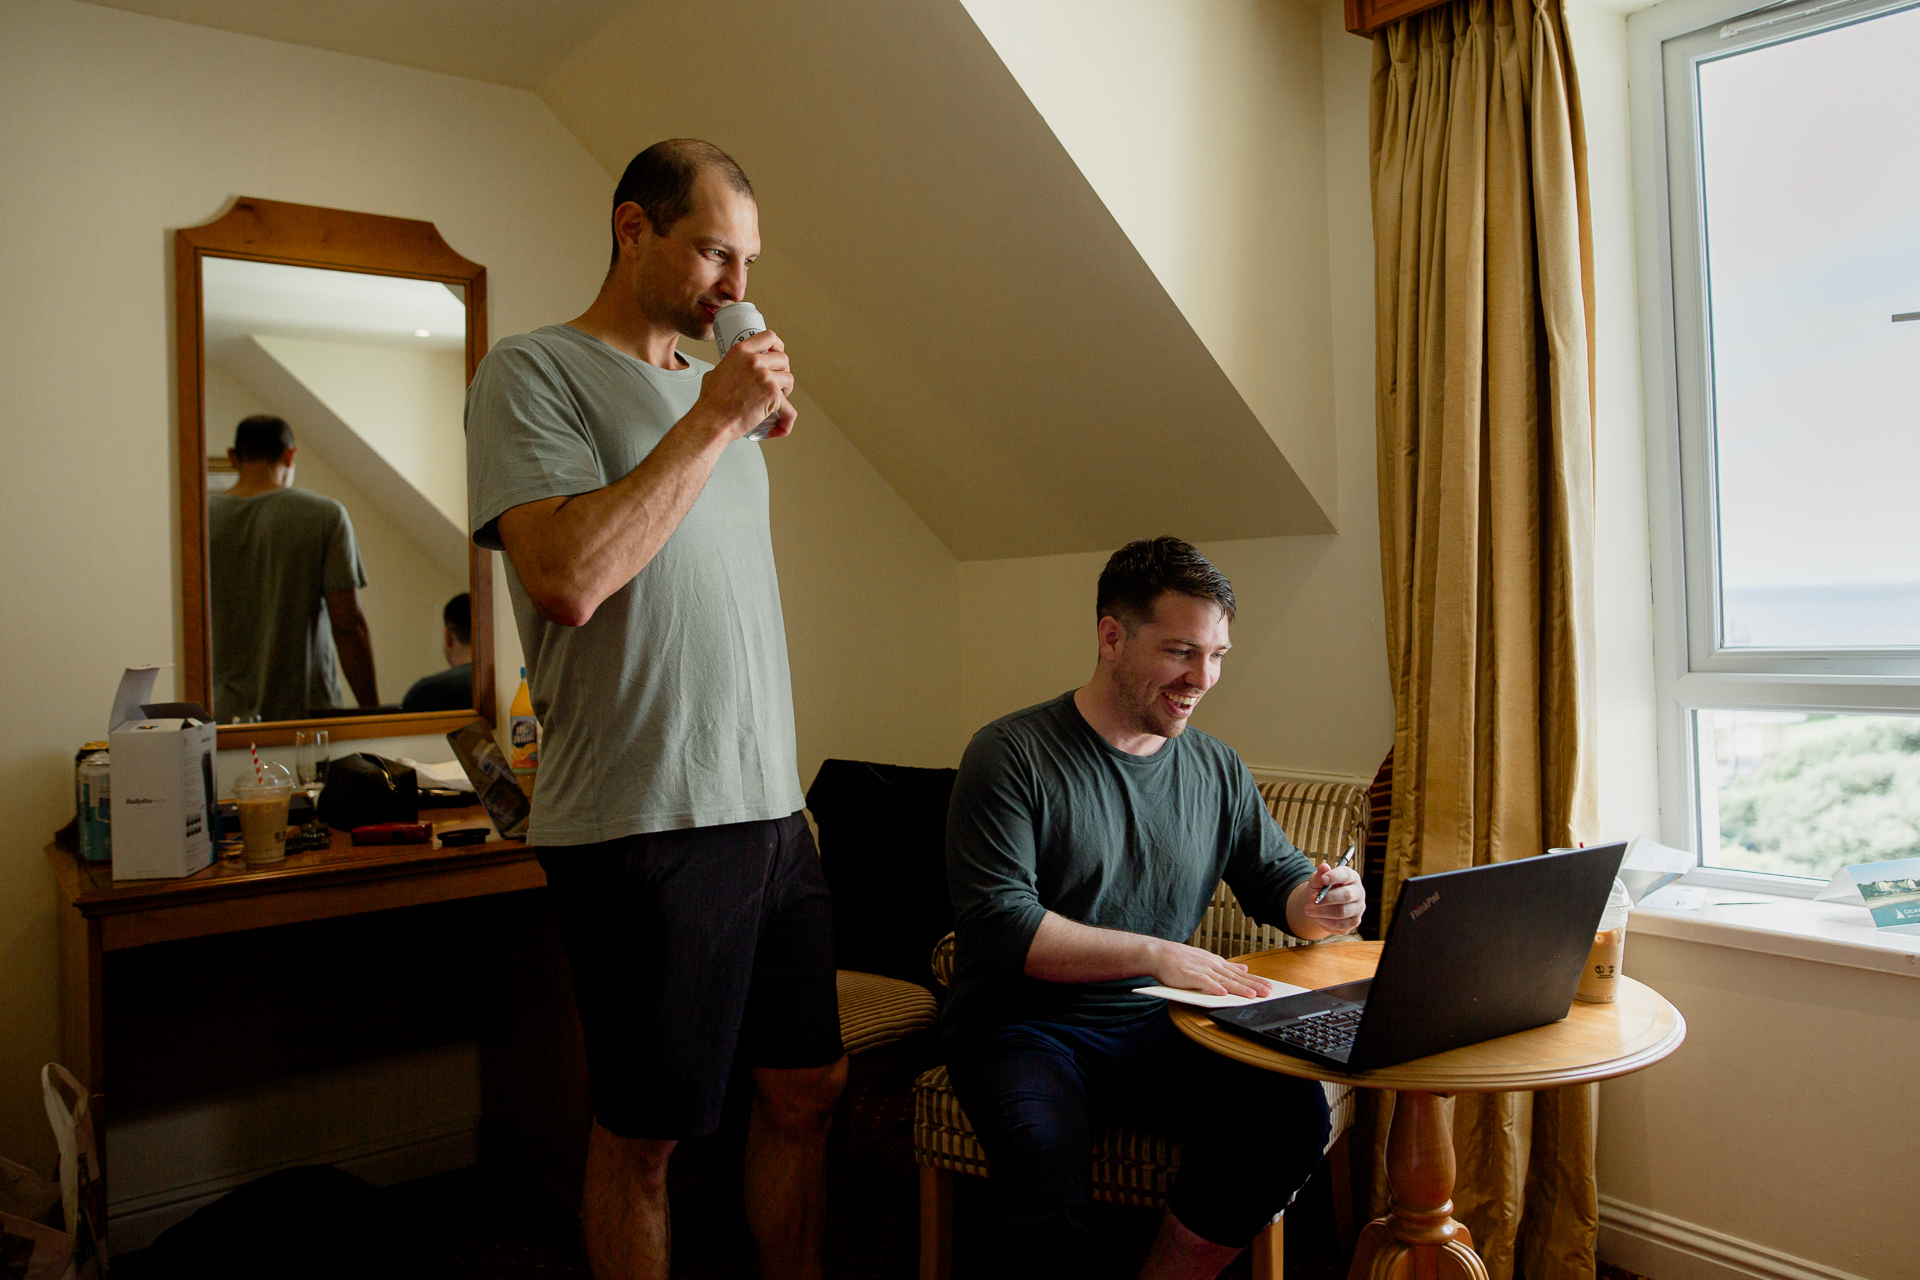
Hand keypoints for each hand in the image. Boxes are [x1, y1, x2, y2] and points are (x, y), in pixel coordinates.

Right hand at [698, 329, 796, 439]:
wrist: (713, 420)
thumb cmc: (712, 402)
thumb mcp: (715, 373)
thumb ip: (728, 367)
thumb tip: (731, 370)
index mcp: (740, 352)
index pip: (768, 337)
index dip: (777, 344)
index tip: (778, 351)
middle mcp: (754, 361)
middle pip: (783, 359)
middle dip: (782, 371)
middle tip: (776, 381)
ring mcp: (766, 377)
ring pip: (789, 379)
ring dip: (786, 390)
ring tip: (776, 399)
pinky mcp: (773, 395)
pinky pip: (790, 408)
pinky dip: (787, 419)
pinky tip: (782, 423)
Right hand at [1147, 939, 1274, 998]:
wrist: (1159, 953)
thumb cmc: (1181, 959)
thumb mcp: (1207, 959)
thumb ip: (1226, 967)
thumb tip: (1244, 969)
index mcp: (1217, 963)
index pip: (1240, 974)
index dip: (1255, 980)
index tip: (1269, 987)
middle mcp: (1212, 965)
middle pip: (1236, 978)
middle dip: (1253, 986)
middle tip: (1268, 993)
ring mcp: (1201, 969)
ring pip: (1223, 980)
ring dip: (1238, 988)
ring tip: (1251, 995)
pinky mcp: (1189, 975)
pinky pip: (1203, 982)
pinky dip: (1213, 987)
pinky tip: (1223, 993)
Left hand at [1301, 862, 1364, 936]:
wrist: (1321, 905)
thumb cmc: (1321, 888)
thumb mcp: (1317, 880)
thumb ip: (1320, 875)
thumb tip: (1324, 867)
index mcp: (1351, 877)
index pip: (1346, 875)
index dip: (1335, 876)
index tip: (1323, 879)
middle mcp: (1358, 892)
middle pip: (1347, 895)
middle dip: (1327, 898)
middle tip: (1312, 899)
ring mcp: (1358, 908)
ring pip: (1342, 912)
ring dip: (1322, 911)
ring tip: (1308, 910)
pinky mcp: (1354, 922)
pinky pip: (1340, 924)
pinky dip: (1325, 921)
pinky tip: (1316, 917)